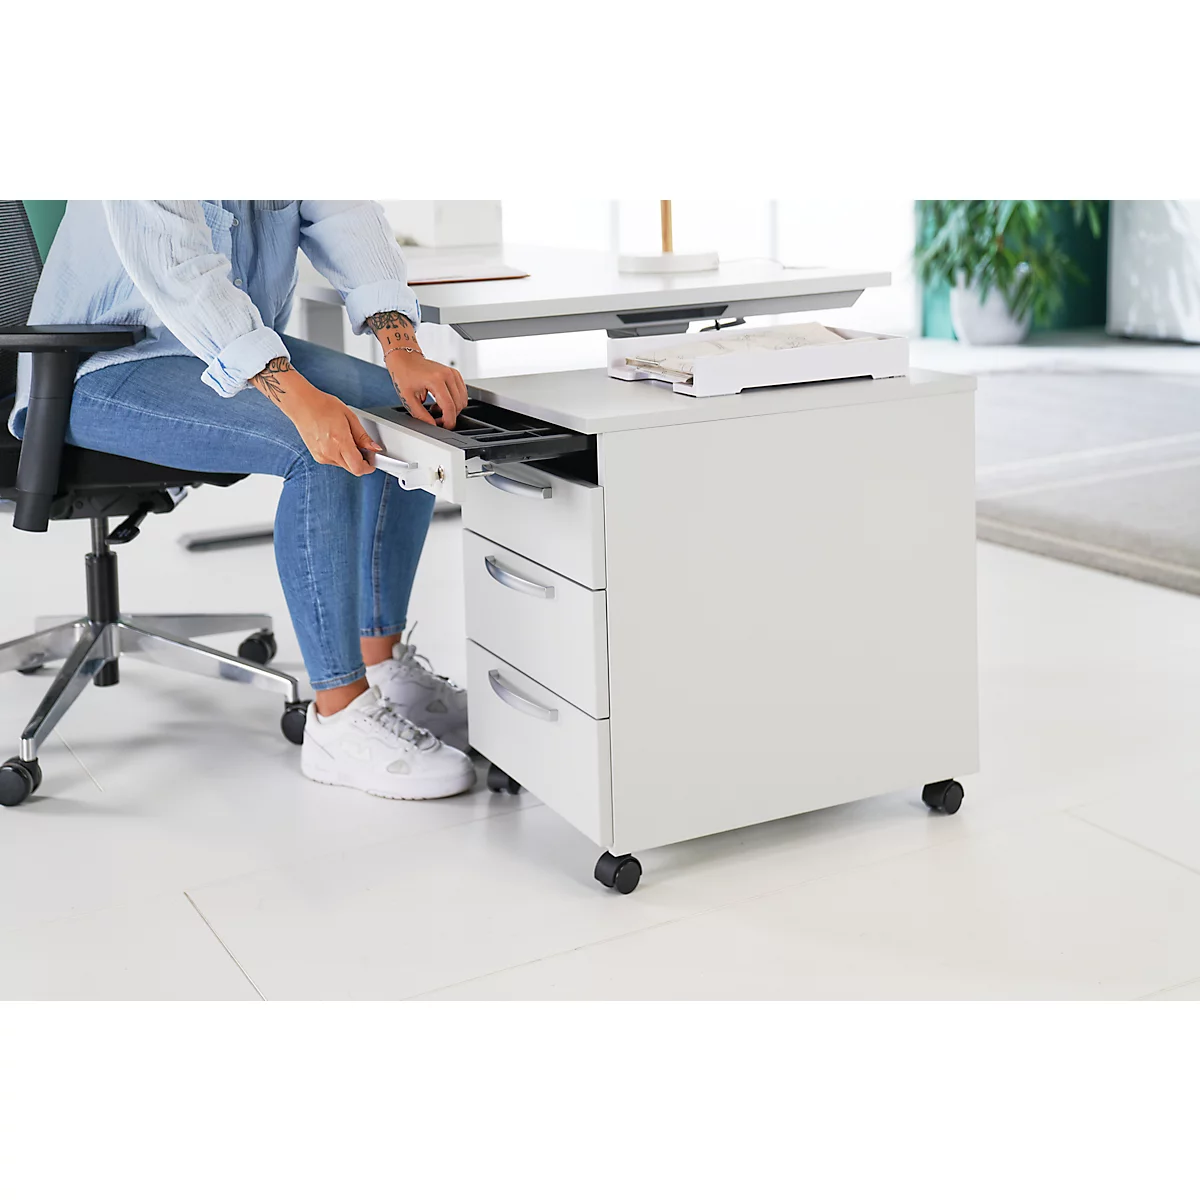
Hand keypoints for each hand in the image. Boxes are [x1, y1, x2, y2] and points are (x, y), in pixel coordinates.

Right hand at [251, 359, 381, 475]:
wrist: (302, 404)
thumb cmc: (324, 406)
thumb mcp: (350, 417)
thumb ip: (363, 436)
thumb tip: (374, 448)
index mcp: (340, 442)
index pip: (358, 467)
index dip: (368, 466)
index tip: (372, 461)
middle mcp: (330, 452)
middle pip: (352, 469)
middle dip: (360, 461)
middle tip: (363, 448)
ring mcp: (322, 456)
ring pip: (344, 465)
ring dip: (350, 458)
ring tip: (346, 439)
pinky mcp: (317, 456)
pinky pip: (334, 461)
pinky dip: (340, 455)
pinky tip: (336, 441)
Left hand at [384, 351, 468, 429]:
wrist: (405, 359)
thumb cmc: (404, 374)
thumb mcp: (408, 398)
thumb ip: (421, 415)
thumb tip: (432, 425)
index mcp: (436, 380)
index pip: (449, 406)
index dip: (449, 421)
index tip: (444, 426)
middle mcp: (447, 375)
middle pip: (458, 404)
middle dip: (450, 416)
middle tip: (437, 418)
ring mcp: (452, 373)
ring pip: (462, 400)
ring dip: (453, 409)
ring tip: (437, 408)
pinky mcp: (455, 373)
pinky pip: (462, 393)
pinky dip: (455, 401)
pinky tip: (442, 401)